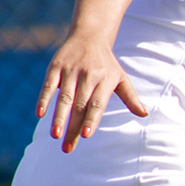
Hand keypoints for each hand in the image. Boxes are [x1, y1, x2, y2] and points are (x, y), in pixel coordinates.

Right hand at [36, 29, 146, 152]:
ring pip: (63, 98)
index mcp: (105, 81)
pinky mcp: (56, 67)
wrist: (90, 37)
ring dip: (58, 117)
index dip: (91, 119)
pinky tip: (40, 114)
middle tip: (67, 149)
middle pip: (79, 106)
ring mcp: (71, 72)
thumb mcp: (121, 78)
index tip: (86, 135)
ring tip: (56, 135)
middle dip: (73, 128)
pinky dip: (43, 99)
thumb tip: (144, 114)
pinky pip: (48, 85)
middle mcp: (88, 77)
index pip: (97, 104)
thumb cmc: (107, 64)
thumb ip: (131, 97)